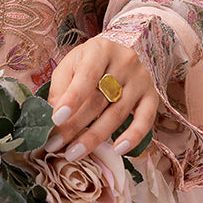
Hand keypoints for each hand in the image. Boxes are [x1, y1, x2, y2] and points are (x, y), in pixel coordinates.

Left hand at [47, 39, 157, 161]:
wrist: (118, 53)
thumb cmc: (88, 62)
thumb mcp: (70, 66)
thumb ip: (60, 89)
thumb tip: (51, 119)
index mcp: (100, 50)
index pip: (87, 77)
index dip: (71, 100)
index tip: (56, 120)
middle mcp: (125, 62)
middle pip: (99, 100)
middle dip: (75, 126)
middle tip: (55, 145)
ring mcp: (141, 79)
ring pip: (117, 114)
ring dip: (94, 137)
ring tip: (73, 153)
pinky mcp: (152, 96)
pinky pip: (145, 120)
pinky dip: (133, 137)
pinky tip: (118, 150)